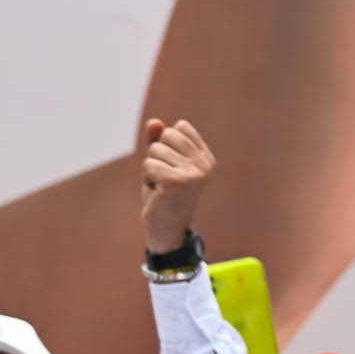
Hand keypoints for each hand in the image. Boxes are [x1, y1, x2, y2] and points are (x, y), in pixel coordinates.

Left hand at [140, 118, 215, 253]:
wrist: (166, 231)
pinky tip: (159, 193)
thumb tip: (154, 122)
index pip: (179, 127)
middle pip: (166, 135)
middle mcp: (204, 164)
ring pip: (155, 150)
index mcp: (205, 158)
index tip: (172, 168)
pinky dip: (148, 180)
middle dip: (157, 156)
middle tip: (165, 180)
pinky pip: (149, 165)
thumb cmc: (164, 197)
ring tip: (162, 188)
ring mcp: (193, 173)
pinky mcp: (178, 182)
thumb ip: (159, 142)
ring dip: (151, 170)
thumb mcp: (162, 164)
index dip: (167, 145)